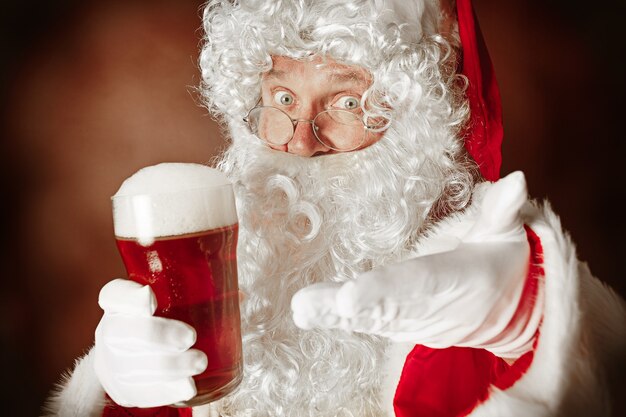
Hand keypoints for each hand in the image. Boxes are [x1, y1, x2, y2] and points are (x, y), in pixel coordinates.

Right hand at [94, 279, 207, 406]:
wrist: (138, 355)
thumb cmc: (165, 320)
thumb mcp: (173, 301)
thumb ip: (199, 294)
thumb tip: (240, 295)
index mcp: (119, 304)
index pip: (113, 295)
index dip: (128, 297)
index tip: (150, 297)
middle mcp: (109, 331)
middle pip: (121, 332)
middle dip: (156, 335)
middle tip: (190, 337)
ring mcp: (111, 363)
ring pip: (131, 366)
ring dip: (169, 366)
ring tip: (199, 363)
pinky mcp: (122, 389)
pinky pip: (140, 393)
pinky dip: (166, 391)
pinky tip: (187, 387)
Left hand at [292, 172, 540, 357]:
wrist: (511, 312)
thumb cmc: (502, 262)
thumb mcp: (507, 232)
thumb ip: (503, 209)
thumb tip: (517, 179)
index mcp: (458, 279)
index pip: (418, 284)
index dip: (384, 291)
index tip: (349, 295)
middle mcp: (432, 307)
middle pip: (385, 307)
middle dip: (346, 307)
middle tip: (306, 305)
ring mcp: (416, 321)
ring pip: (372, 320)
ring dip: (334, 315)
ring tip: (301, 309)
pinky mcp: (403, 324)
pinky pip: (369, 323)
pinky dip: (340, 319)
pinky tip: (309, 313)